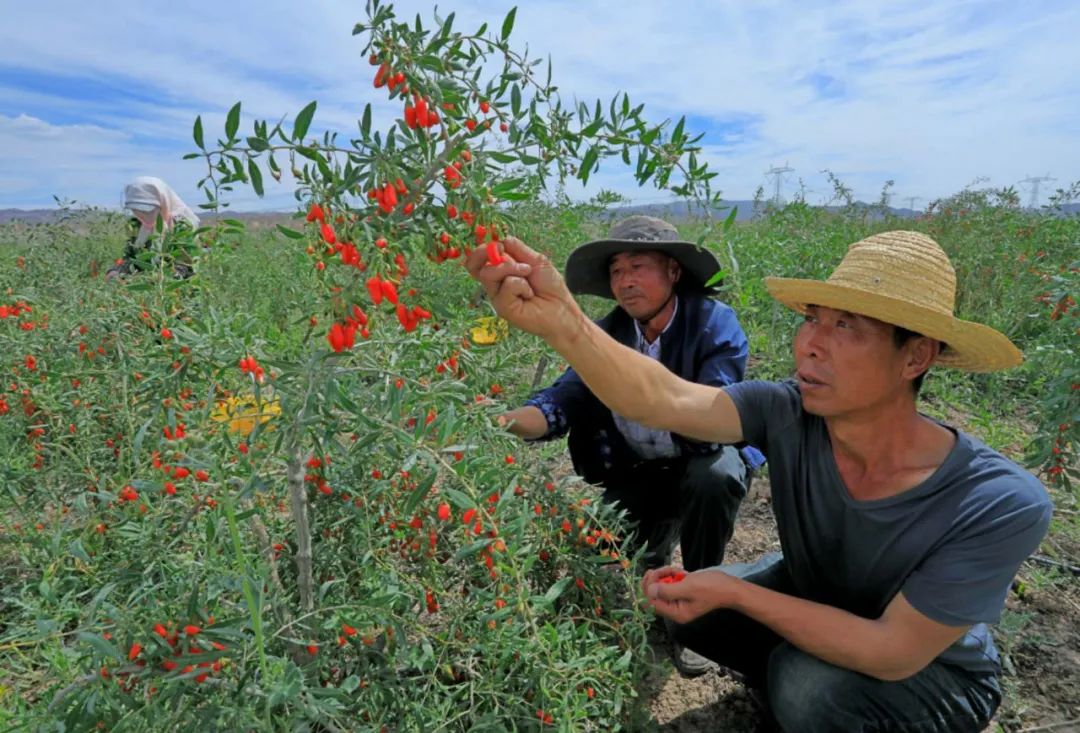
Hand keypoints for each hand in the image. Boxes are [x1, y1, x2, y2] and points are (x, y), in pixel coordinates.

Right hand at [464, 237, 582, 342]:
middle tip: (502, 250)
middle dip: (489, 253)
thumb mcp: (534, 260)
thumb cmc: (549, 286)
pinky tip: (529, 294)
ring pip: (489, 273)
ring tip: (528, 273)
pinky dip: (521, 285)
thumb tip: (498, 240)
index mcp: (500, 272)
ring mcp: (497, 297)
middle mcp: (495, 285)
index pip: (478, 261)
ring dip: (512, 268)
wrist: (561, 308)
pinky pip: (506, 285)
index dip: (480, 251)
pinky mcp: (502, 308)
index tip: (497, 244)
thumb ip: (516, 249)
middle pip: (476, 266)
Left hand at [642, 566, 734, 624]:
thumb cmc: (712, 588)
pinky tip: (681, 573)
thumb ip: (667, 591)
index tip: (653, 573)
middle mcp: (675, 609)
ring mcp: (678, 601)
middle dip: (657, 579)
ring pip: (660, 586)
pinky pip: (669, 583)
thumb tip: (650, 591)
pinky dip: (672, 575)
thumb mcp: (688, 587)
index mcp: (676, 613)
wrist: (729, 587)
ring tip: (677, 571)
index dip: (648, 587)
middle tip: (666, 569)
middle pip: (653, 595)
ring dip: (665, 574)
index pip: (651, 603)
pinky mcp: (681, 592)